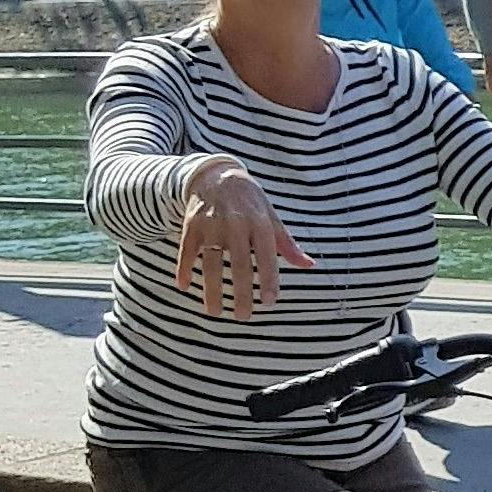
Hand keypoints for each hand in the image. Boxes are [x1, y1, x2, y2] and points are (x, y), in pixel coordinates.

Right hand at [175, 160, 314, 320]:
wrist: (217, 175)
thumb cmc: (251, 203)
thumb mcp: (272, 218)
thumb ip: (287, 244)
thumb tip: (309, 265)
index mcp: (260, 223)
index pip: (267, 256)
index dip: (268, 279)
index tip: (269, 302)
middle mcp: (236, 224)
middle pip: (239, 264)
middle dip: (241, 292)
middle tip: (244, 316)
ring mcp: (212, 224)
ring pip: (211, 262)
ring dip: (211, 289)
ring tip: (215, 312)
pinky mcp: (191, 225)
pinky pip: (186, 251)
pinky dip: (183, 268)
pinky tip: (184, 286)